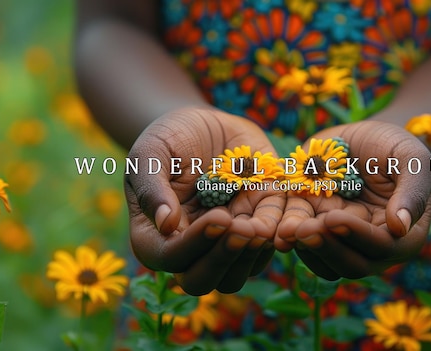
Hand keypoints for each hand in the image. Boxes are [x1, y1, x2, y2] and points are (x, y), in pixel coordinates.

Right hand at [125, 107, 284, 294]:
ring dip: (250, 255)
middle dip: (224, 259)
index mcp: (155, 235)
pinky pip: (267, 246)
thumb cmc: (169, 138)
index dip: (195, 244)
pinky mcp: (255, 224)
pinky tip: (279, 222)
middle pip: (203, 280)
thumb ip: (152, 188)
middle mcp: (190, 247)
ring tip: (260, 229)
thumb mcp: (151, 153)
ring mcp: (224, 240)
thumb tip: (166, 225)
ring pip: (237, 273)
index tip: (218, 217)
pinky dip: (275, 238)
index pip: (170, 257)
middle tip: (241, 230)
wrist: (206, 123)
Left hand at [275, 121, 430, 279]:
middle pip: (352, 264)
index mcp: (404, 236)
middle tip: (303, 229)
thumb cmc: (396, 148)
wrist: (363, 139)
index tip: (333, 218)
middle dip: (326, 248)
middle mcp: (374, 247)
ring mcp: (344, 241)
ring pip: (325, 263)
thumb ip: (412, 192)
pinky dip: (292, 239)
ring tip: (287, 229)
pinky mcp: (319, 229)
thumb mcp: (412, 160)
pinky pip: (305, 247)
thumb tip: (400, 227)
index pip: (383, 247)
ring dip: (305, 249)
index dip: (357, 236)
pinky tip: (280, 226)